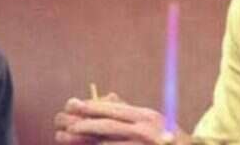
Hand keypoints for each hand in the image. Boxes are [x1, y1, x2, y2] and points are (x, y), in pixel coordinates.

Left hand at [55, 94, 190, 144]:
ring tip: (74, 138)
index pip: (115, 109)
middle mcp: (146, 128)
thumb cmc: (171, 140)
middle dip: (87, 124)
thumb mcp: (153, 122)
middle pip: (110, 125)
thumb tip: (107, 99)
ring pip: (110, 142)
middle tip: (69, 124)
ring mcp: (144, 144)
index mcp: (146, 116)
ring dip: (92, 141)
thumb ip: (132, 114)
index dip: (93, 107)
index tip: (75, 105)